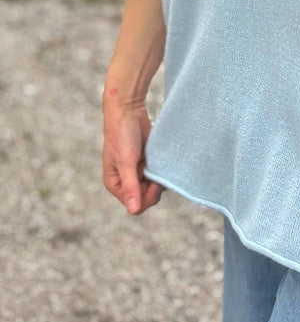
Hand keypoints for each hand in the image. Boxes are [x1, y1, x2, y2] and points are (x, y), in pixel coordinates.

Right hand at [102, 88, 163, 214]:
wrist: (129, 110)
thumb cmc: (122, 134)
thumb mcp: (126, 161)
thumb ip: (131, 186)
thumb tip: (133, 211)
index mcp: (115, 184)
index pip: (135, 205)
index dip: (146, 199)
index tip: (154, 185)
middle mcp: (126, 181)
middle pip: (146, 199)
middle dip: (154, 190)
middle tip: (159, 174)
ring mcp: (138, 172)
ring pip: (154, 188)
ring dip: (159, 180)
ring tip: (159, 165)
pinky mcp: (148, 163)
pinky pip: (158, 175)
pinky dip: (162, 172)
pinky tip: (162, 162)